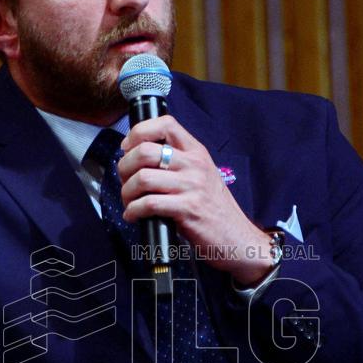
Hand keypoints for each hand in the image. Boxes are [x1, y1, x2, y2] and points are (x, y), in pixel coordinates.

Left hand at [118, 115, 272, 286]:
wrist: (238, 238)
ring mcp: (192, 187)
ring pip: (143, 178)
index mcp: (197, 152)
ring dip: (127, 192)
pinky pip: (149, 203)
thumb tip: (139, 159)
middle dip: (124, 168)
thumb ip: (177, 164)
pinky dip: (133, 211)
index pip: (165, 124)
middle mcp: (195, 165)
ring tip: (129, 202)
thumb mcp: (201, 176)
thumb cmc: (215, 210)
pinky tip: (134, 216)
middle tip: (125, 182)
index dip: (138, 132)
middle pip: (145, 151)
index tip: (127, 148)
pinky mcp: (188, 209)